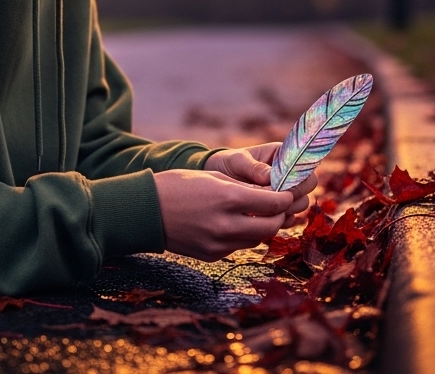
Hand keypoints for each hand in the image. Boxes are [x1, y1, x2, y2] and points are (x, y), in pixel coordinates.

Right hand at [153, 169, 293, 260]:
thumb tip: (270, 195)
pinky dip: (243, 236)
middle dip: (279, 216)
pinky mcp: (212, 255)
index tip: (288, 194)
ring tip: (259, 214)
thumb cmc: (178, 186)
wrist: (146, 211)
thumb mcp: (214, 177)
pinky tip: (236, 224)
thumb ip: (244, 189)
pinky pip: (238, 247)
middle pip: (271, 226)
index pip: (274, 204)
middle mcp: (227, 225)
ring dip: (262, 227)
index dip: (285, 198)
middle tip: (279, 207)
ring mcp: (219, 244)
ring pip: (256, 239)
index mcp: (228, 199)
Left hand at [204, 143, 318, 227]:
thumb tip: (269, 177)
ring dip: (288, 210)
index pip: (305, 168)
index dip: (299, 179)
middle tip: (274, 202)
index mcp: (284, 156)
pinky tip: (265, 220)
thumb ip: (253, 167)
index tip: (283, 187)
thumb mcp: (237, 161)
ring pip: (300, 204)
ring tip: (267, 211)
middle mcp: (289, 174)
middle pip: (307, 188)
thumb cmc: (229, 163)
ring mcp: (285, 192)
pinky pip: (289, 218)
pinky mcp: (278, 209)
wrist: (216, 179)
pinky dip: (281, 221)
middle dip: (294, 197)